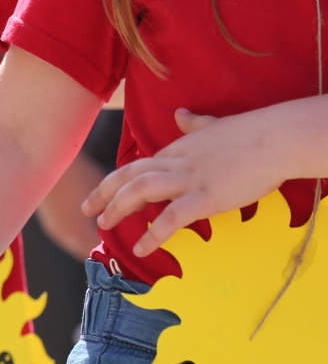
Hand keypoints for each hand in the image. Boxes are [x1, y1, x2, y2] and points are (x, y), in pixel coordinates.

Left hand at [86, 105, 295, 255]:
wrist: (277, 139)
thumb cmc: (252, 133)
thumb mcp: (215, 125)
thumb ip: (194, 123)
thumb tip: (180, 114)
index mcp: (177, 149)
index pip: (138, 166)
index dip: (116, 181)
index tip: (101, 194)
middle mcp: (176, 163)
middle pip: (128, 176)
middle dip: (103, 193)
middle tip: (87, 210)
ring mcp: (189, 180)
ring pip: (140, 191)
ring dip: (118, 208)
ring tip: (104, 225)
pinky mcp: (207, 197)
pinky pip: (172, 218)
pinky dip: (153, 234)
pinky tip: (141, 249)